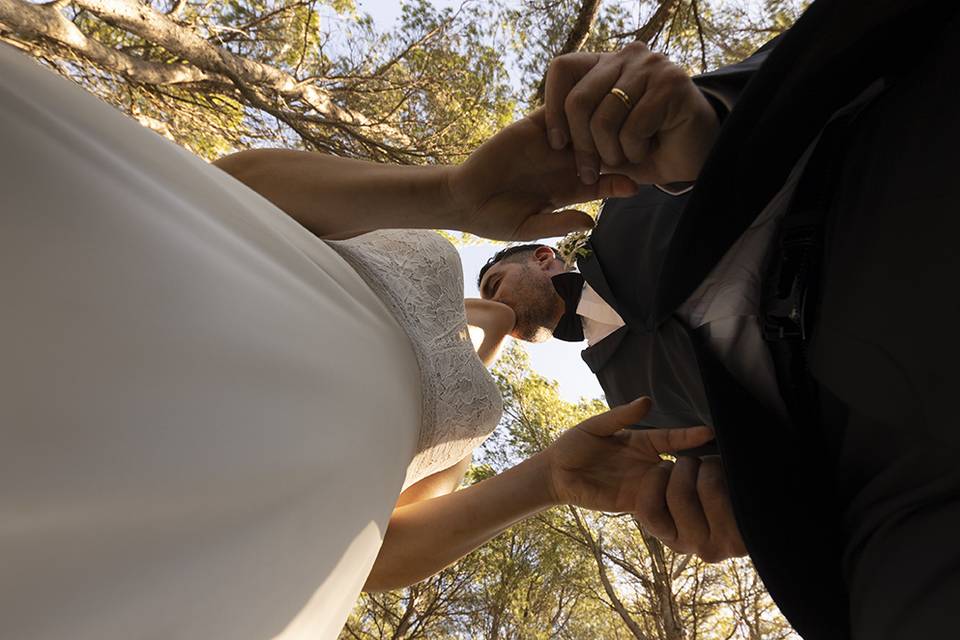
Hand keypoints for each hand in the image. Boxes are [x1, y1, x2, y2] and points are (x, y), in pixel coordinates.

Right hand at [447, 110, 637, 240]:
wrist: (465, 198)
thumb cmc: (496, 220)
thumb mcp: (528, 226)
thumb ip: (558, 222)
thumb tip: (591, 223)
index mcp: (569, 189)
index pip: (602, 183)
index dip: (619, 182)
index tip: (634, 185)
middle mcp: (564, 164)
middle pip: (601, 150)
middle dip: (618, 147)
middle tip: (632, 146)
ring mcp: (550, 144)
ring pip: (584, 126)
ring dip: (598, 123)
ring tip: (614, 122)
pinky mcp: (532, 127)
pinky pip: (555, 111)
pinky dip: (569, 106)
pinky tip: (582, 107)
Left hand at [543, 42, 719, 184]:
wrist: (697, 156)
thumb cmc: (646, 149)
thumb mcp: (603, 142)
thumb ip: (577, 133)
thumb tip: (547, 139)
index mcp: (605, 64)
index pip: (562, 68)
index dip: (553, 108)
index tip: (557, 144)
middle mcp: (626, 56)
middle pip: (578, 99)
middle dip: (581, 146)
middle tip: (589, 171)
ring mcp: (650, 66)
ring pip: (604, 118)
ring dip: (612, 152)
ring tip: (629, 157)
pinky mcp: (671, 84)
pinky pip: (633, 128)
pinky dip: (635, 150)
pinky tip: (650, 148)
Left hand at [543, 398, 745, 562]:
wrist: (555, 473)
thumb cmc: (574, 444)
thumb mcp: (596, 426)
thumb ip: (621, 416)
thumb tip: (647, 401)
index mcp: (640, 441)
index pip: (671, 438)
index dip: (689, 436)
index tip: (709, 432)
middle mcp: (647, 463)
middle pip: (679, 466)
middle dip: (698, 466)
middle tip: (720, 465)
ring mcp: (642, 485)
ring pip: (672, 488)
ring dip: (687, 488)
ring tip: (709, 488)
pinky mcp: (632, 503)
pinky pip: (656, 506)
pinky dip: (670, 508)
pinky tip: (688, 510)